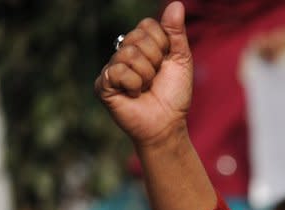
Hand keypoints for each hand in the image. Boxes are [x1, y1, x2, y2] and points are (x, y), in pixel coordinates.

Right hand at [94, 1, 191, 147]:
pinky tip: (134, 95)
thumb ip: (176, 32)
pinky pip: (118, 71)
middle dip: (155, 62)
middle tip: (155, 79)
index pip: (148, 25)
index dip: (163, 45)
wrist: (168, 124)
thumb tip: (176, 4)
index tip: (165, 63)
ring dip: (146, 76)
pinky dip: (134, 85)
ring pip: (129, 54)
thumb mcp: (181, 60)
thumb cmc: (175, 95)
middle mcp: (124, 52)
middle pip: (138, 38)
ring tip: (146, 88)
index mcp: (142, 43)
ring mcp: (112, 67)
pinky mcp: (103, 84)